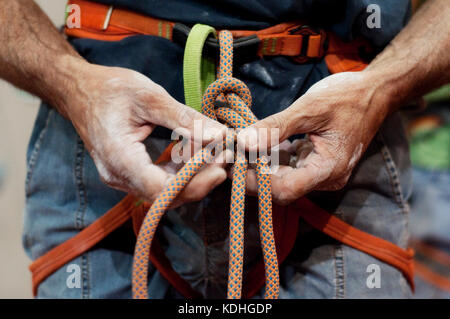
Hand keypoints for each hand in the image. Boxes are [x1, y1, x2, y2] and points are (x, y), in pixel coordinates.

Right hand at [62, 60, 227, 205]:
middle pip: (165, 195)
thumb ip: (184, 118)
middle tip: (225, 157)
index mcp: (119, 158)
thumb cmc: (109, 88)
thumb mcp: (149, 96)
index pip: (161, 189)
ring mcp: (122, 178)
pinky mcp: (129, 173)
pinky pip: (159, 181)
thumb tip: (219, 135)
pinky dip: (180, 171)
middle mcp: (118, 176)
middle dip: (199, 181)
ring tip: (214, 152)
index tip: (220, 167)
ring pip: (165, 191)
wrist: (79, 91)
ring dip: (192, 176)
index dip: (194, 184)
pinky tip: (195, 152)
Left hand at [238, 71, 390, 204]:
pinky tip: (260, 144)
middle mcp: (326, 178)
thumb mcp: (309, 108)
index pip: (285, 190)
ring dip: (260, 165)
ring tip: (240, 148)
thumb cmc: (347, 96)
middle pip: (281, 188)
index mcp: (329, 169)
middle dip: (254, 174)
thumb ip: (275, 127)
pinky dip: (272, 159)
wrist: (375, 92)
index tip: (233, 164)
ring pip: (283, 179)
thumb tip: (242, 142)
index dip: (256, 181)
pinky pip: (290, 168)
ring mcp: (322, 173)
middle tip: (231, 155)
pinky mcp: (317, 164)